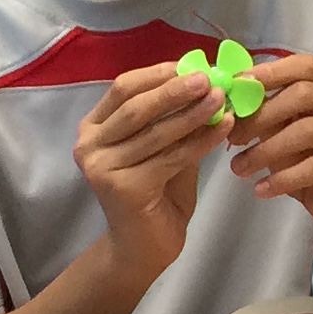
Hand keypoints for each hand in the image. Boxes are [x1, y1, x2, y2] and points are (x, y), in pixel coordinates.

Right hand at [76, 62, 228, 282]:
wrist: (143, 249)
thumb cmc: (154, 196)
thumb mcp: (161, 150)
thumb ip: (173, 120)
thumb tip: (206, 83)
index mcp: (93, 129)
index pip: (122, 89)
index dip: (156, 74)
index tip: (190, 64)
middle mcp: (89, 146)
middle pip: (136, 107)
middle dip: (175, 90)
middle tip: (209, 78)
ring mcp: (103, 168)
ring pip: (157, 132)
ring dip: (193, 113)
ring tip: (222, 100)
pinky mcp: (123, 188)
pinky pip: (171, 157)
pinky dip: (200, 141)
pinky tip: (223, 129)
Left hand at [229, 52, 312, 228]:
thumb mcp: (288, 130)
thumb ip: (271, 111)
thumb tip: (233, 99)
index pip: (304, 66)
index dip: (269, 74)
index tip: (235, 87)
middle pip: (303, 95)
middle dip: (261, 116)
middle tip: (233, 138)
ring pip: (307, 130)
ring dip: (266, 150)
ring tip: (239, 168)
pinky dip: (284, 178)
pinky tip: (262, 189)